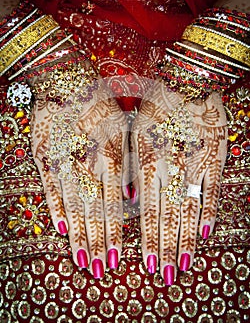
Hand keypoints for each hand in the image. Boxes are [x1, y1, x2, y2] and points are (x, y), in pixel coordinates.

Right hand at [30, 60, 127, 277]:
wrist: (65, 79)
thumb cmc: (100, 103)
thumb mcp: (122, 127)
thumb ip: (126, 163)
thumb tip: (132, 197)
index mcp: (112, 154)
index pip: (114, 205)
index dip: (115, 234)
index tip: (117, 259)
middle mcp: (89, 162)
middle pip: (94, 213)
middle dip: (98, 244)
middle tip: (99, 272)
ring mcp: (64, 160)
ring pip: (73, 206)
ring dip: (78, 235)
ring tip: (82, 261)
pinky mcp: (45, 156)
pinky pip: (51, 188)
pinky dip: (57, 210)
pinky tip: (62, 230)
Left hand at [131, 81, 226, 284]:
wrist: (188, 78)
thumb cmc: (154, 104)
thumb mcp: (133, 128)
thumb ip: (130, 164)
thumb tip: (128, 198)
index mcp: (146, 156)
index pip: (146, 207)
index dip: (147, 237)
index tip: (146, 263)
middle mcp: (170, 162)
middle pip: (166, 214)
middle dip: (164, 247)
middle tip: (165, 275)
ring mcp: (194, 160)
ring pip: (188, 206)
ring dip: (185, 237)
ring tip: (183, 263)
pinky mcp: (214, 154)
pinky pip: (211, 186)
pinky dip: (208, 210)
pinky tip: (204, 232)